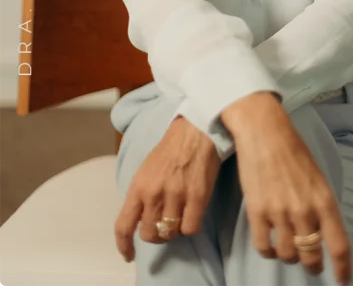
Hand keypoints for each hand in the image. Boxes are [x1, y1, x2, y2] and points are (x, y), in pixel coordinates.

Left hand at [114, 115, 220, 262]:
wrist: (196, 130)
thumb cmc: (171, 148)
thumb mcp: (146, 169)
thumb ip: (142, 193)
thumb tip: (141, 217)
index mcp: (138, 186)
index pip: (123, 225)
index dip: (124, 245)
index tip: (128, 254)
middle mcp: (154, 194)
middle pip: (149, 234)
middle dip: (155, 234)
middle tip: (162, 225)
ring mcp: (176, 196)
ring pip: (170, 233)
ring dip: (173, 230)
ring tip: (179, 215)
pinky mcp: (197, 198)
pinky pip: (190, 228)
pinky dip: (190, 226)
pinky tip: (192, 213)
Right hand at [226, 98, 352, 285]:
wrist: (263, 130)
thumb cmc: (292, 149)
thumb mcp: (317, 177)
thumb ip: (321, 206)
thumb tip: (322, 232)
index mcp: (324, 200)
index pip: (339, 245)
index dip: (343, 268)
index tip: (342, 281)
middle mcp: (304, 210)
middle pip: (311, 256)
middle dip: (312, 265)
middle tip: (311, 264)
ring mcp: (279, 212)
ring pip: (287, 255)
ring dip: (289, 256)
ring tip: (287, 246)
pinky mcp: (256, 212)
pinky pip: (263, 247)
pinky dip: (268, 251)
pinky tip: (270, 244)